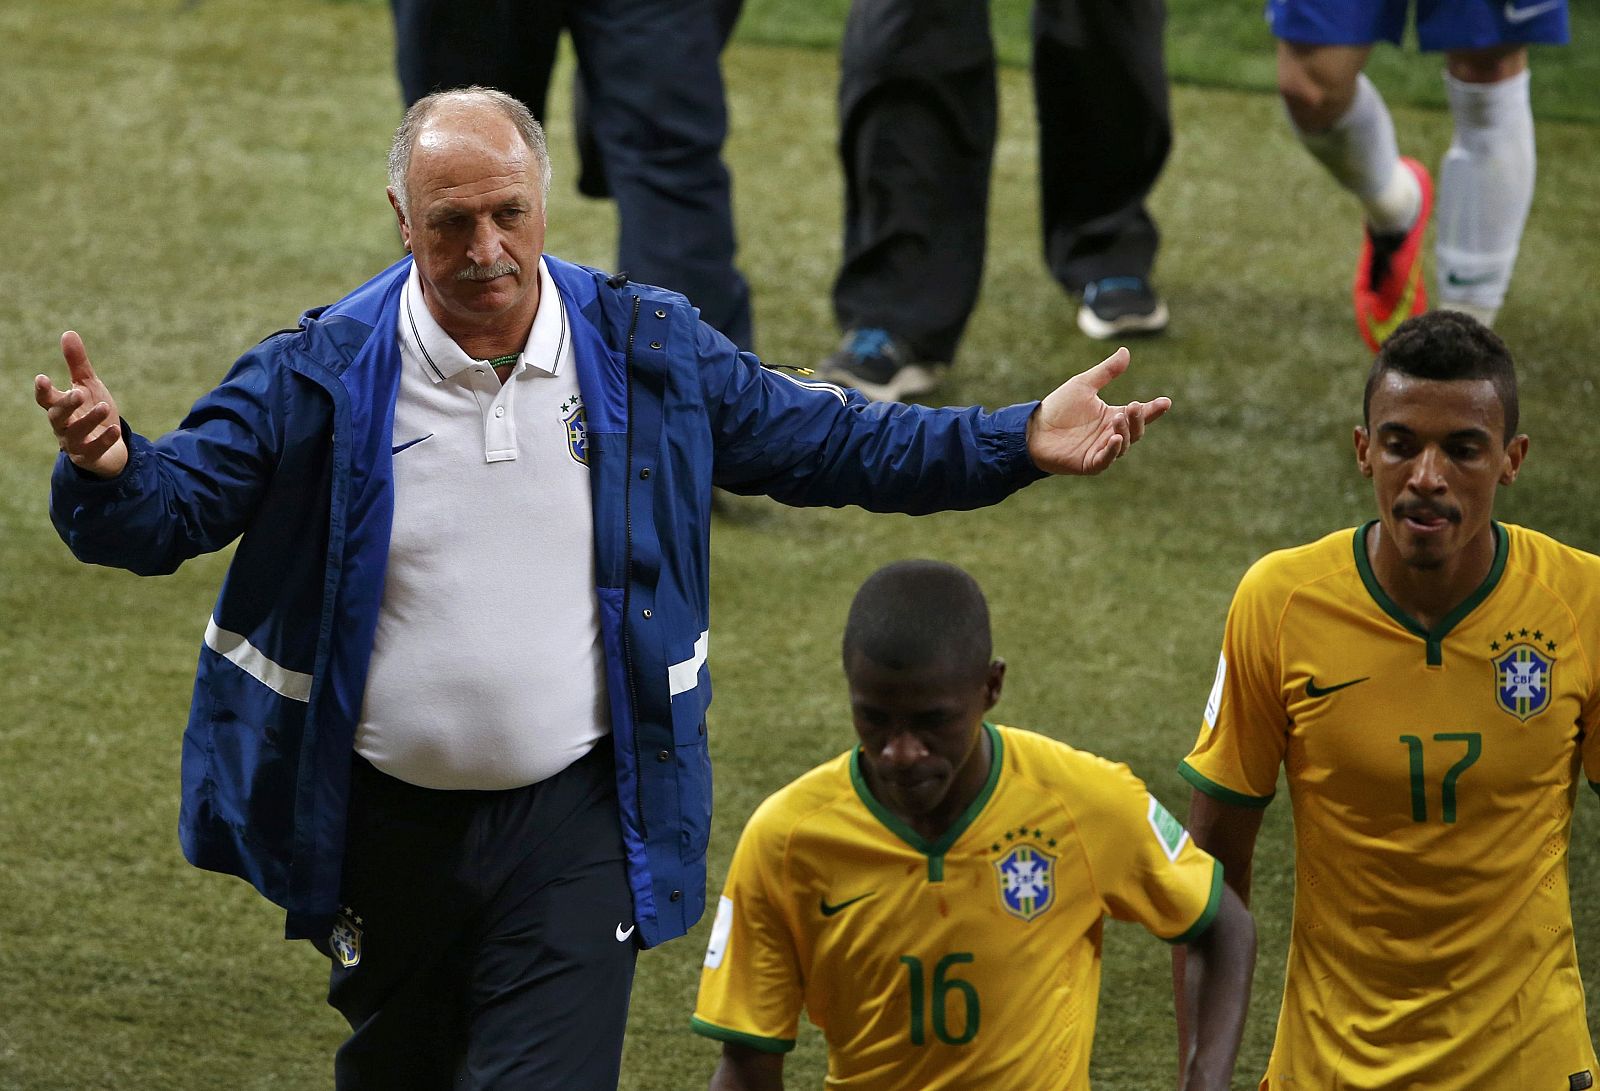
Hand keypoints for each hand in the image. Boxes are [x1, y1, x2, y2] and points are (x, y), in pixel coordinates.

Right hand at [35, 331, 127, 477]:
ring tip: (104, 406)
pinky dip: (104, 440)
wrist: (111, 446)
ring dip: (88, 420)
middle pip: (56, 416)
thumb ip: (77, 364)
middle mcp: (63, 426)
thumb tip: (68, 332)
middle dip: (66, 405)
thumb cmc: (94, 412)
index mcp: (60, 407)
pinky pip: (94, 450)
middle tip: (78, 393)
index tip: (42, 378)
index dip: (43, 389)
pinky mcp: (90, 457)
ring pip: (75, 434)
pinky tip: (115, 429)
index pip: (45, 399)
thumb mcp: (88, 386)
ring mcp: (75, 443)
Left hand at [1025, 347, 1171, 475]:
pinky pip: (1105, 460)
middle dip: (1137, 419)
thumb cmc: (1058, 408)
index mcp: (1112, 416)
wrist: (1032, 428)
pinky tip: (1115, 439)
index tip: (1165, 402)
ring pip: (1123, 445)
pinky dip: (1112, 450)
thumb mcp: (1083, 385)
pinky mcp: (1089, 463)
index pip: (1139, 414)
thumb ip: (1106, 372)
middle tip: (1132, 407)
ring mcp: (1101, 450)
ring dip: (1124, 432)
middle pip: (1135, 430)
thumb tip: (1126, 351)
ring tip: (1118, 418)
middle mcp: (1110, 434)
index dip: (1153, 409)